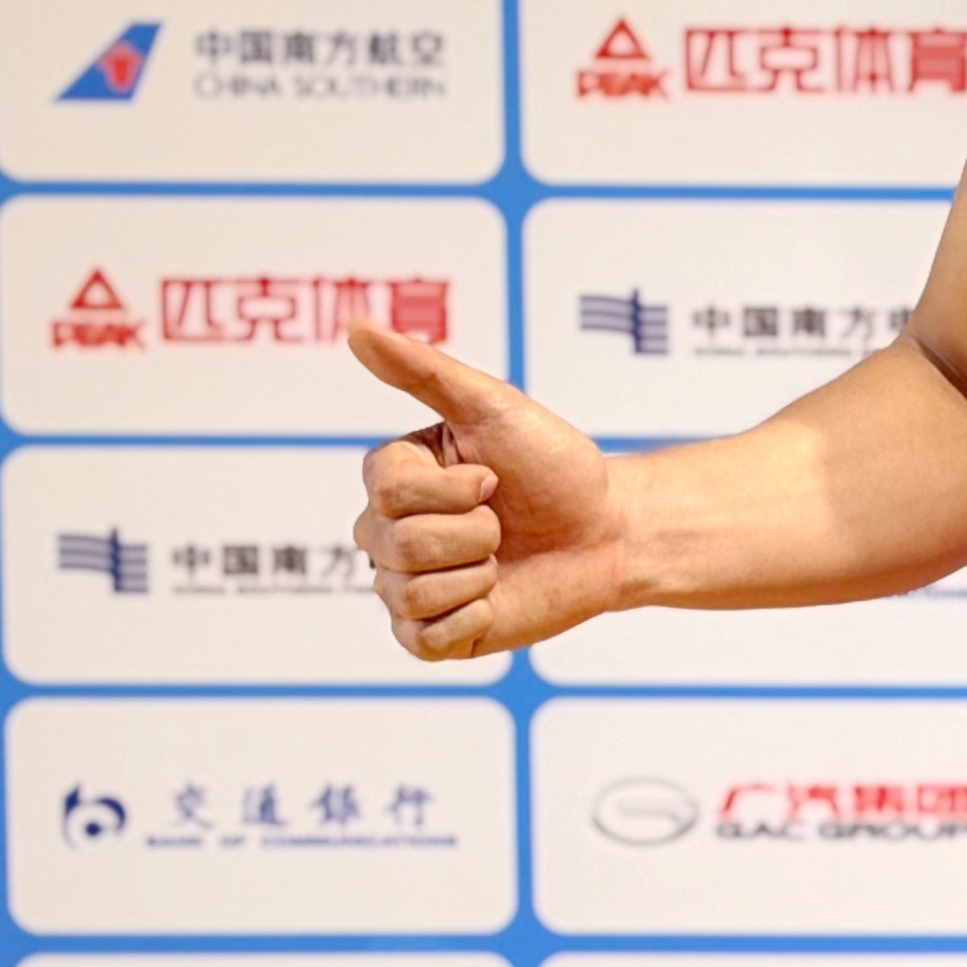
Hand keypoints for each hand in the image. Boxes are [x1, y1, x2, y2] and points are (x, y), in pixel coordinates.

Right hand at [345, 322, 632, 660]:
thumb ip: (422, 370)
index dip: (454, 488)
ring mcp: (408, 587)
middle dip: (474, 531)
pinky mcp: (434, 636)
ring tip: (504, 557)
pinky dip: (473, 616)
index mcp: (393, 480)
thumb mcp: (493, 406)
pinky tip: (497, 597)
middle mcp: (388, 533)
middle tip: (505, 521)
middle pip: (397, 544)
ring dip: (478, 573)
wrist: (610, 529)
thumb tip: (356, 327)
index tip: (493, 478)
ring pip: (409, 593)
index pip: (386, 491)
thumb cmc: (553, 464)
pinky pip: (424, 639)